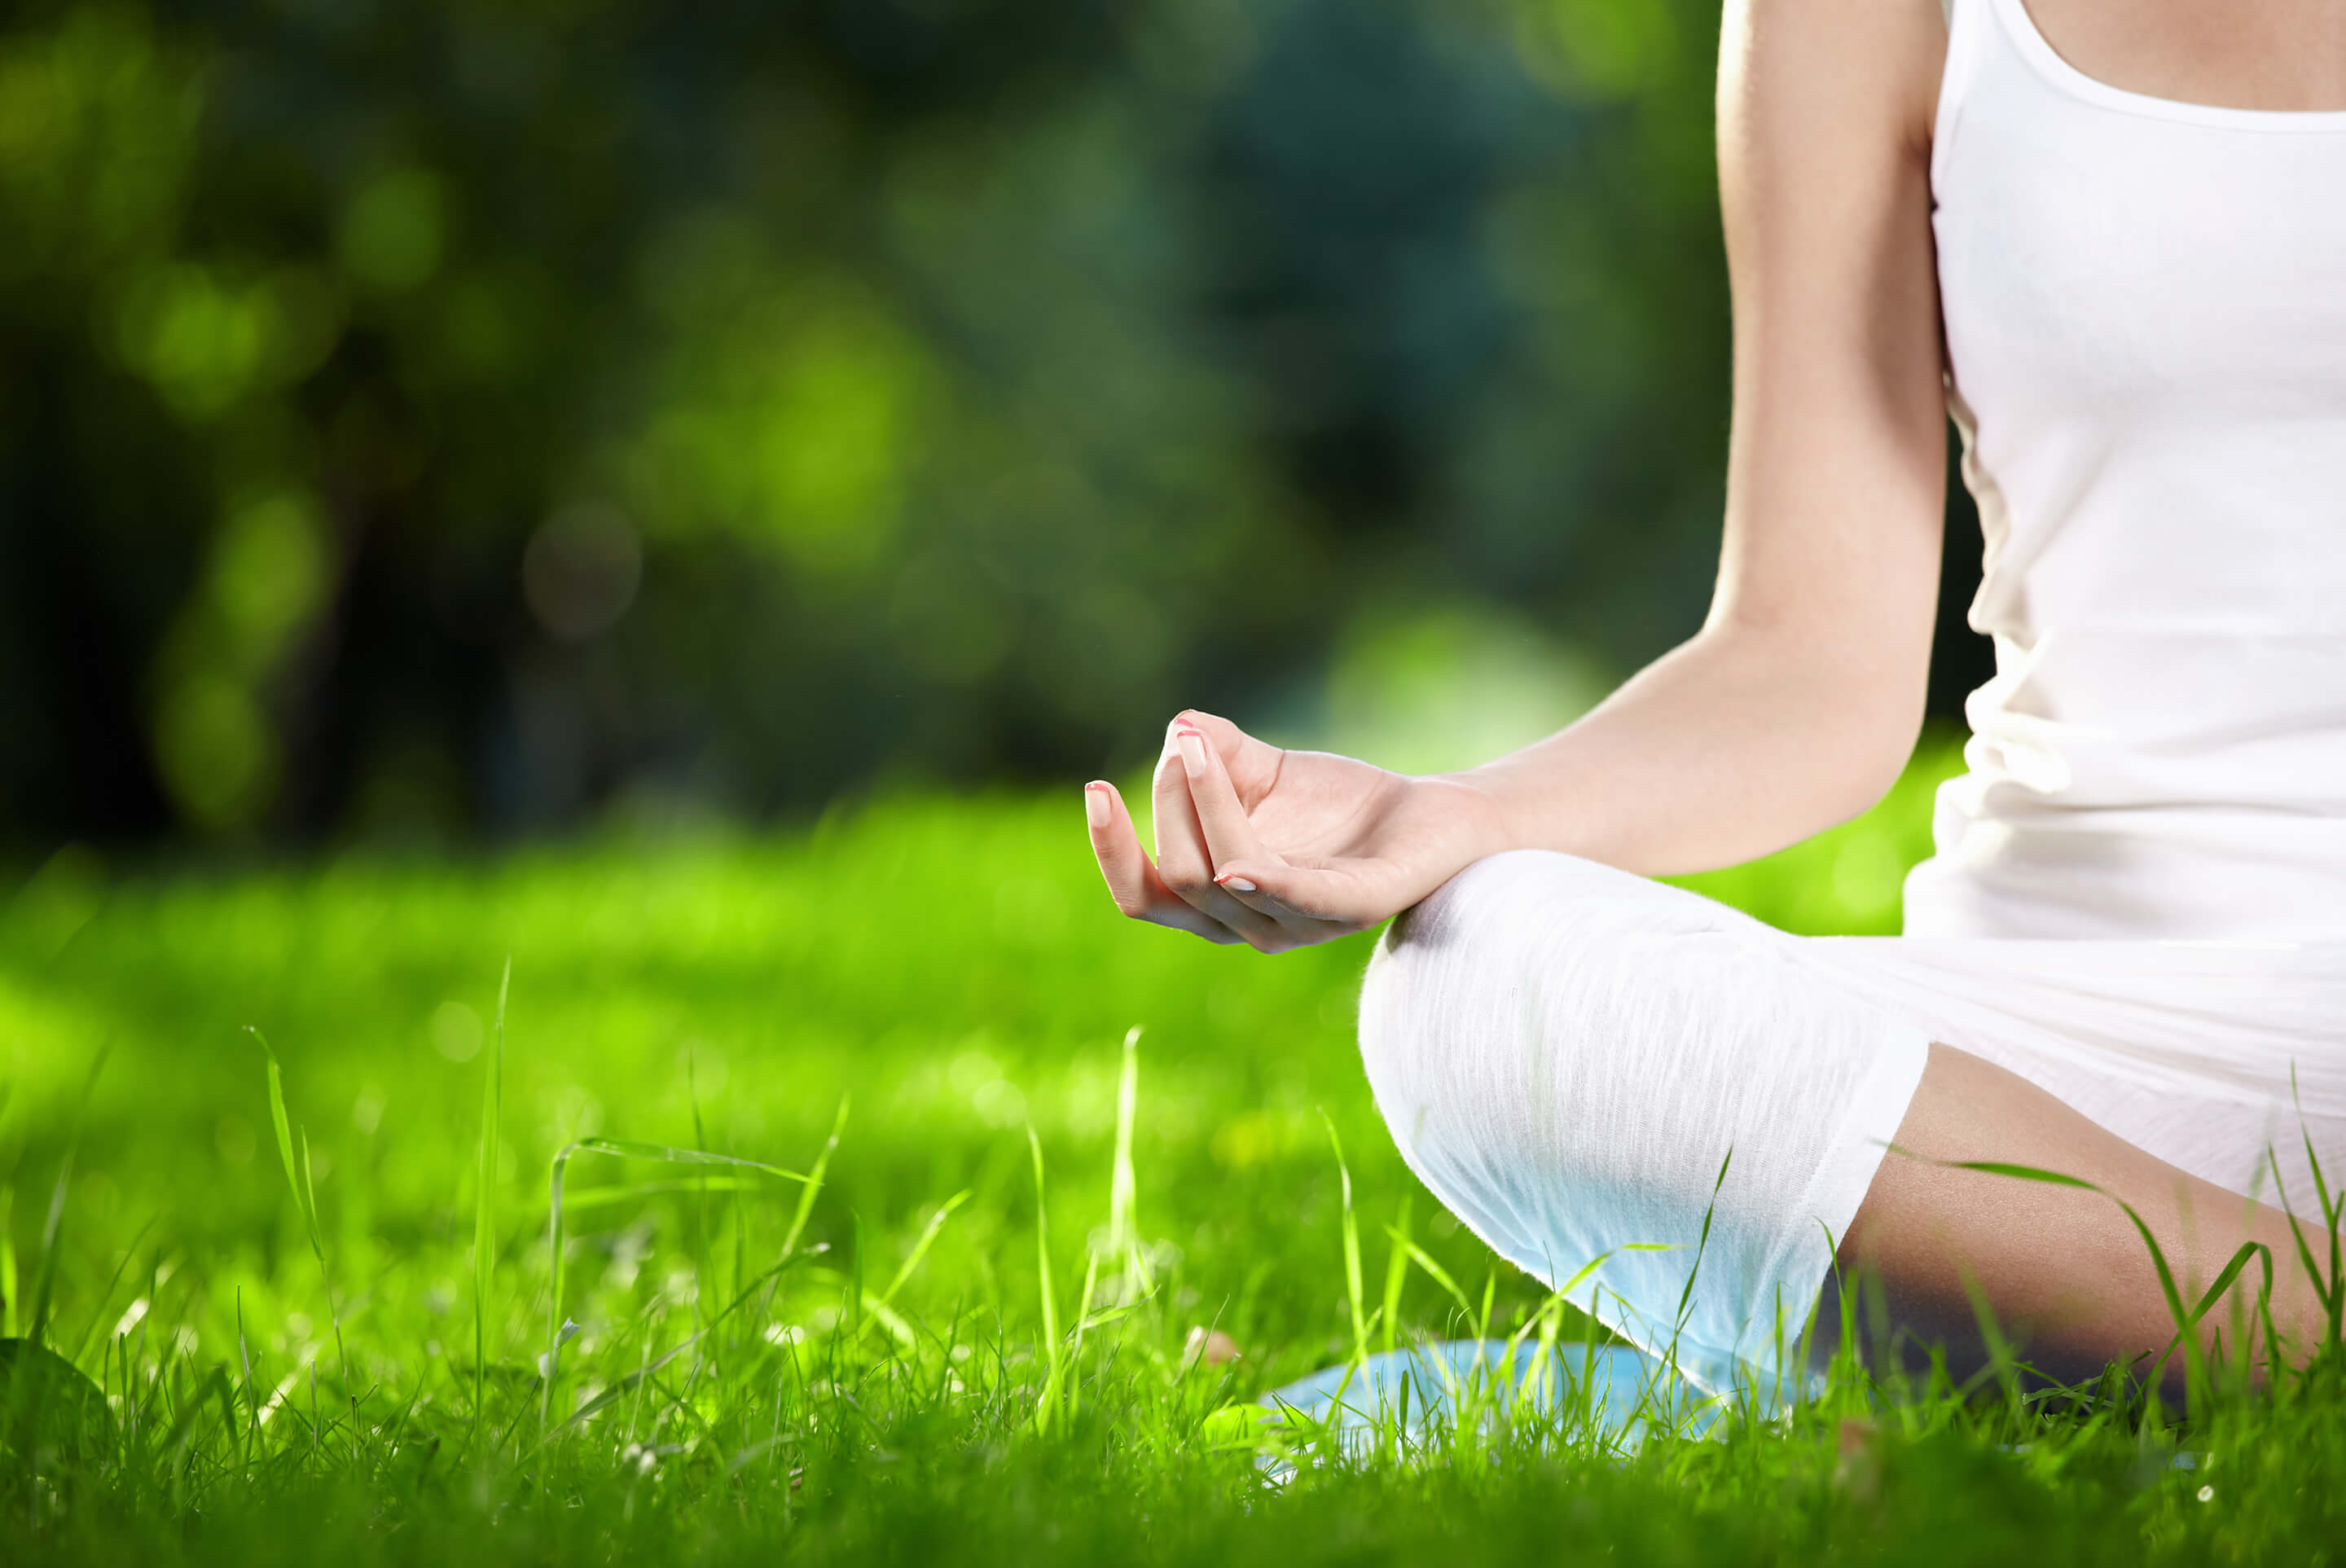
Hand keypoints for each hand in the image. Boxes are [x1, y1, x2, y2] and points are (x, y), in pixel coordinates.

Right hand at [1082, 711, 1510, 951]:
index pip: (1144, 895)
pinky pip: (1299, 901)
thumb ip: (1215, 750)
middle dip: (1171, 802)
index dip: (1112, 851)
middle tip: (1188, 743)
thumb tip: (1179, 726)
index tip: (1095, 789)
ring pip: (1223, 880)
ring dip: (1204, 807)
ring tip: (1201, 747)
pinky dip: (1264, 882)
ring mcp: (1303, 925)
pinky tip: (1238, 860)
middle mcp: (1252, 925)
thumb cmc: (1340, 804)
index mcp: (1220, 901)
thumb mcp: (1263, 769)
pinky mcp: (1355, 907)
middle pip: (1179, 876)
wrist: (1434, 815)